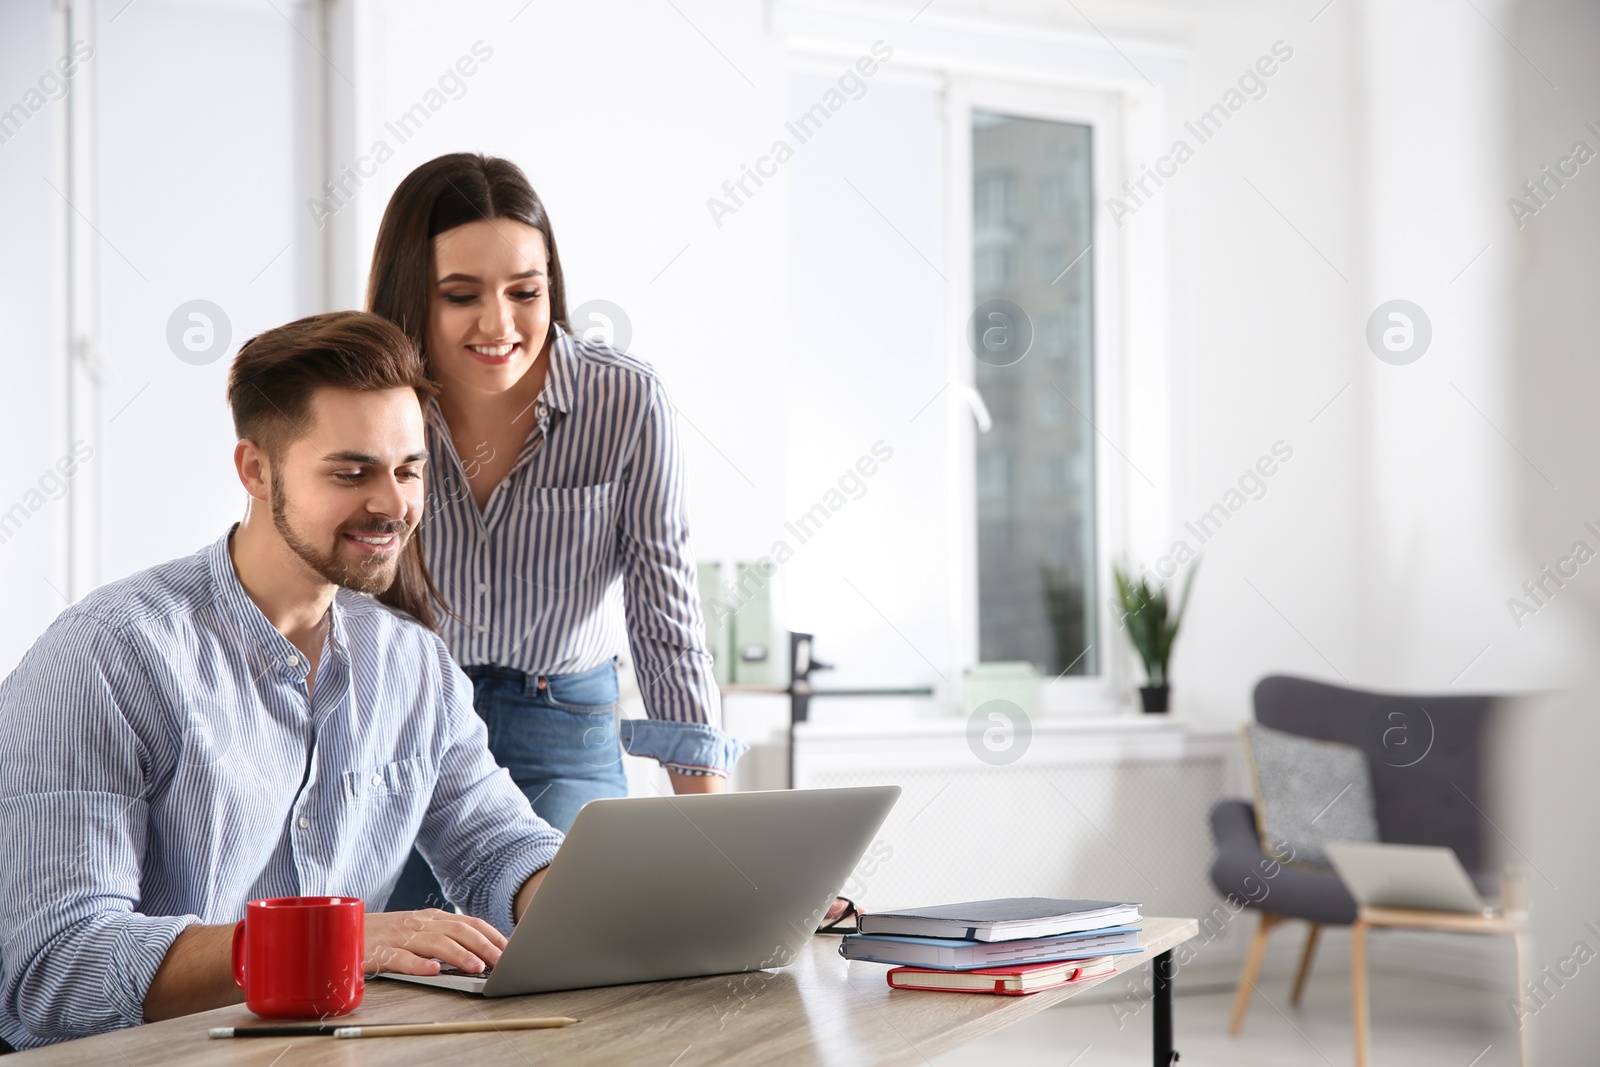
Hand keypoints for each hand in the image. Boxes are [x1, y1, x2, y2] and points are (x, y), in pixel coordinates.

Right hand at [363, 908, 507, 975]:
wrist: (342, 933)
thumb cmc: (385, 935)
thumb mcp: (418, 930)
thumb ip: (444, 936)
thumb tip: (480, 950)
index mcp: (430, 917)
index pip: (468, 922)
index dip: (491, 934)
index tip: (511, 948)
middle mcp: (418, 923)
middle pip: (458, 930)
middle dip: (483, 945)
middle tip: (502, 961)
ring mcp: (399, 937)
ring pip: (435, 943)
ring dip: (458, 955)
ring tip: (476, 967)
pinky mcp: (380, 953)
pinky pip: (401, 958)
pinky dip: (419, 964)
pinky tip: (433, 971)